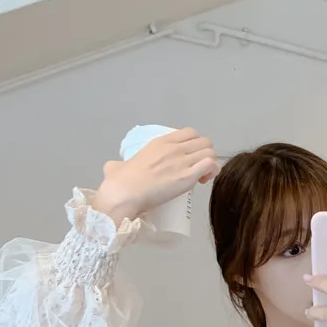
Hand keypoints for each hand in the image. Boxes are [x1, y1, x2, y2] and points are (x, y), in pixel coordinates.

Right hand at [92, 128, 219, 223]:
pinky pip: (211, 164)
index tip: (190, 160)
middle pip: (204, 142)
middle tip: (198, 170)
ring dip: (211, 165)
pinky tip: (204, 181)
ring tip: (201, 178)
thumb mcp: (117, 166)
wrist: (126, 192)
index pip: (190, 133)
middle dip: (206, 155)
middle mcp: (174, 148)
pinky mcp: (188, 176)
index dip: (195, 145)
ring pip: (210, 152)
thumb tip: (113, 169)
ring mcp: (182, 161)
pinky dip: (212, 172)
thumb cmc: (121, 182)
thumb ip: (118, 165)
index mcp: (160, 142)